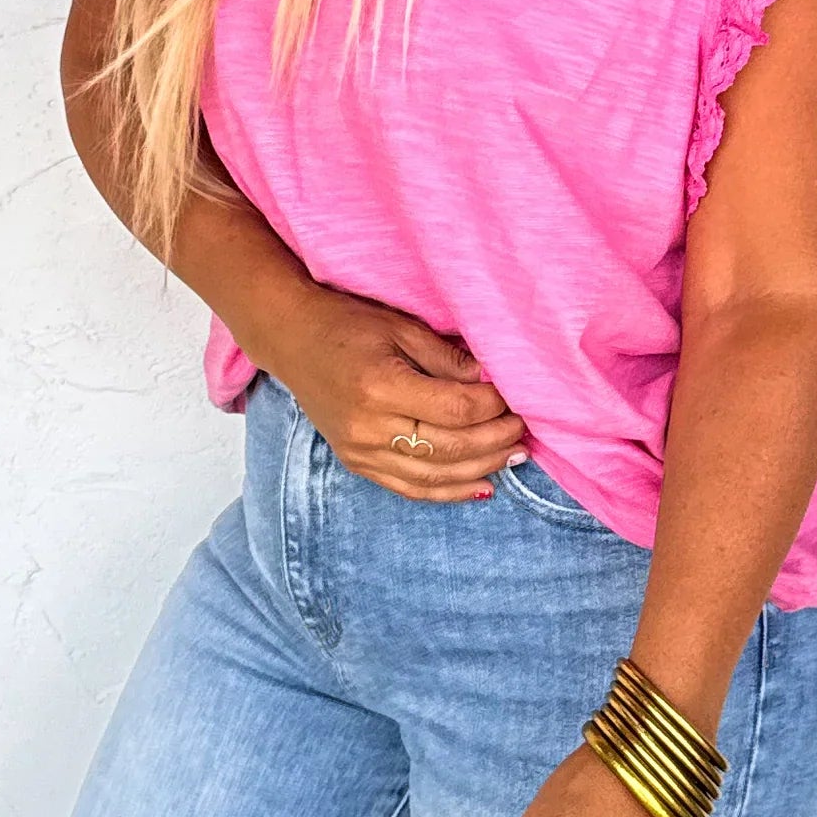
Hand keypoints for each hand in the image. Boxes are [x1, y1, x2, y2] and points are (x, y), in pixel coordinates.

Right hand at [266, 285, 527, 504]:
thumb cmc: (347, 324)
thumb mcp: (402, 328)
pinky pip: (410, 488)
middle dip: (495, 440)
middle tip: (524, 429)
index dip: (492, 405)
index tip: (514, 395)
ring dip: (481, 469)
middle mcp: (369, 427)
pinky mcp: (357, 463)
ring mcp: (360, 451)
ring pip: (434, 476)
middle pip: (450, 448)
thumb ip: (448, 359)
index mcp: (381, 386)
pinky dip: (449, 492)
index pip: (455, 409)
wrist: (291, 339)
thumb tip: (493, 382)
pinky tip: (482, 486)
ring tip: (514, 456)